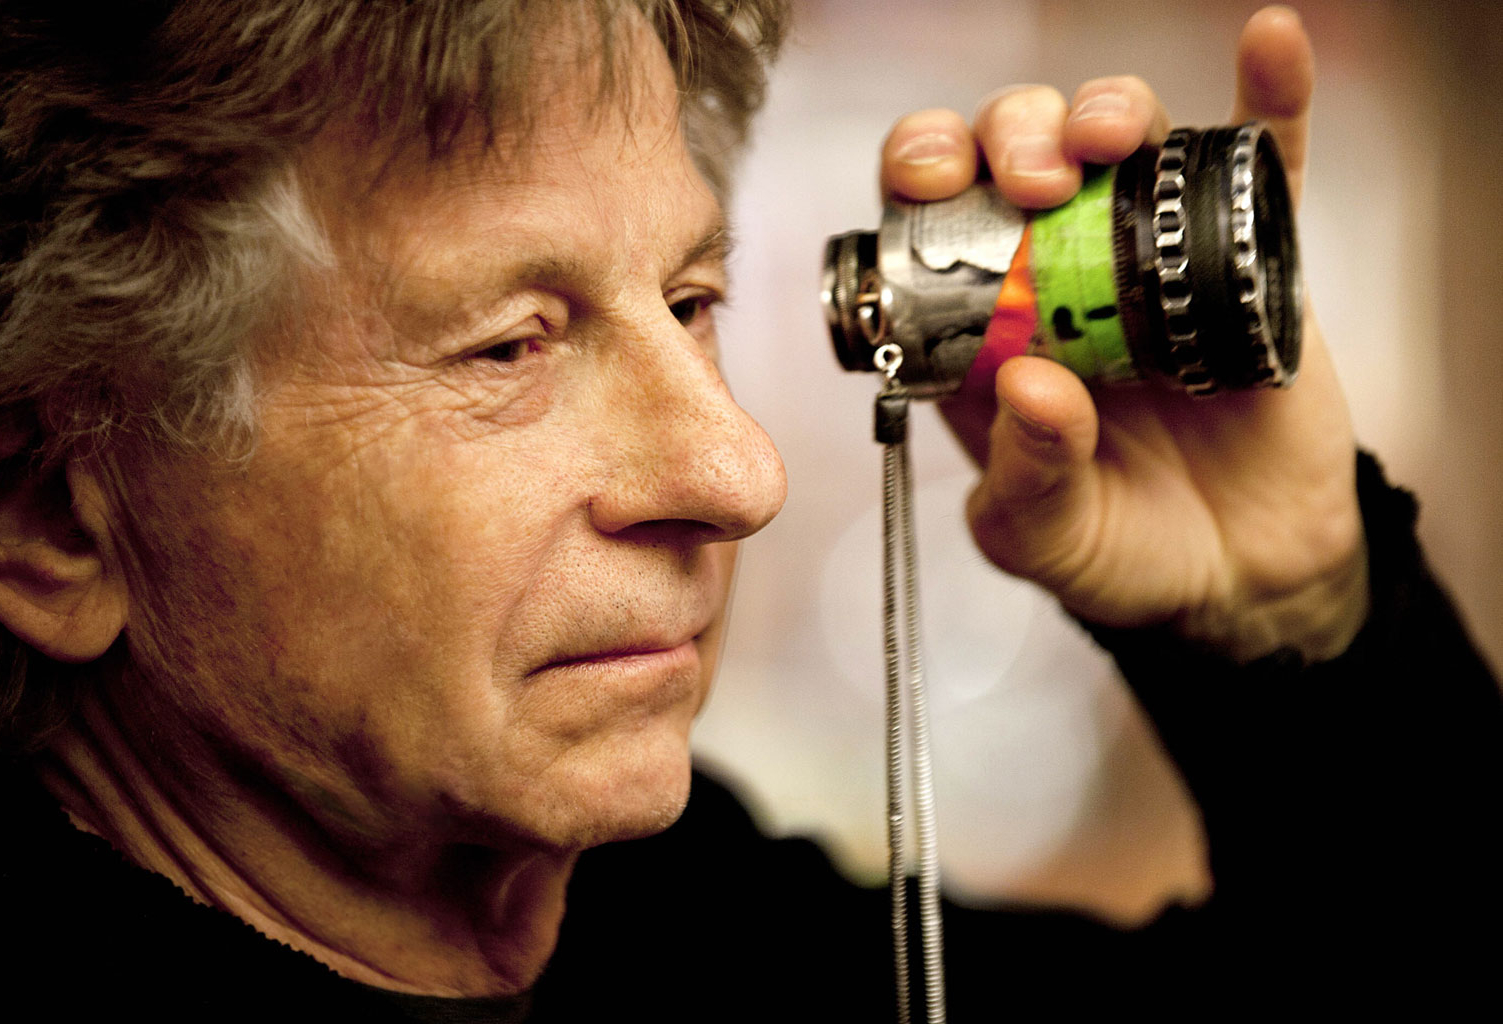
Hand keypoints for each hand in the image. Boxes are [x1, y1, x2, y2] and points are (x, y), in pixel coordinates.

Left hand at [879, 6, 1366, 662]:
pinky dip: (1268, 100)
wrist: (1237, 577)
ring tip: (1106, 141)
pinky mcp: (1250, 258)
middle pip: (1016, 152)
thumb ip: (1025, 477)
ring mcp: (1153, 254)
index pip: (930, 214)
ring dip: (1104, 111)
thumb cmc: (1116, 549)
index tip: (926, 180)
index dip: (919, 174)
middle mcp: (1057, 270)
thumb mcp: (1044, 537)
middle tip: (1029, 179)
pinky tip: (1269, 46)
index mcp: (981, 322)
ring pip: (1121, 140)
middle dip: (1009, 134)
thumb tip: (1028, 384)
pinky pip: (1260, 166)